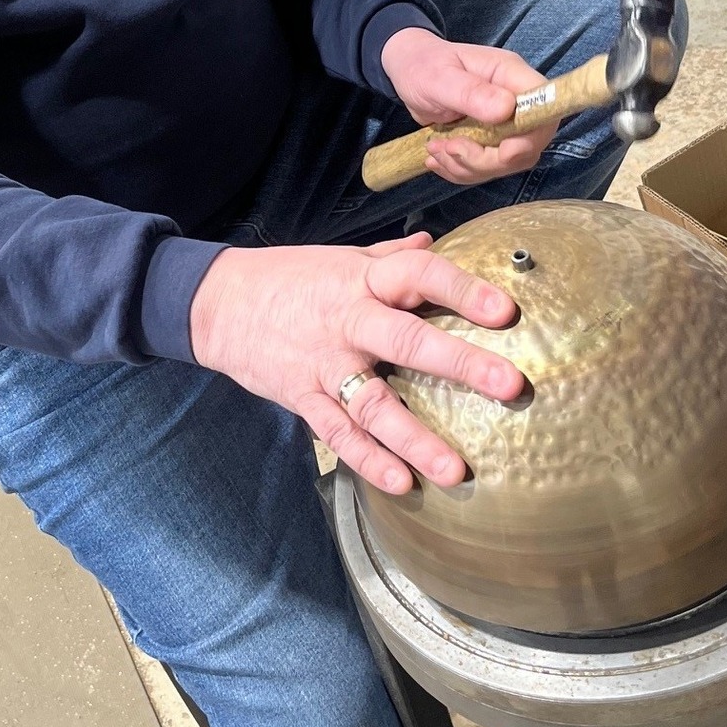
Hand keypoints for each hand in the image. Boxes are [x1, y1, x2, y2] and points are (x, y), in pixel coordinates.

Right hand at [189, 233, 524, 492]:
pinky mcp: (302, 397)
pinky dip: (368, 460)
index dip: (461, 290)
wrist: (217, 303)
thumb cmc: (289, 278)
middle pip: (407, 341)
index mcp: (362, 280)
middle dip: (460, 363)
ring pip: (373, 403)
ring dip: (415, 438)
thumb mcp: (341, 258)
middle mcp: (347, 321)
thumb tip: (433, 243)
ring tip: (455, 470)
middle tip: (509, 384)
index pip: (418, 276)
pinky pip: (338, 433)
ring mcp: (324, 364)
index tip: (504, 310)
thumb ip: (389, 256)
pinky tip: (401, 483)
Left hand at [381, 27, 558, 185]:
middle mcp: (514, 101)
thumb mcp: (439, 77)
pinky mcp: (489, 141)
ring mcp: (503, 124)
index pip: (544, 110)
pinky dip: (460, 170)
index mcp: (511, 76)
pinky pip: (485, 168)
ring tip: (435, 149)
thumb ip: (471, 92)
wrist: (409, 71)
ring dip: (468, 166)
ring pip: (505, 163)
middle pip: (527, 146)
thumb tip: (506, 109)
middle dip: (489, 160)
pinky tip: (437, 157)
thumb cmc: (424, 65)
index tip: (502, 150)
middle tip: (450, 148)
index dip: (531, 137)